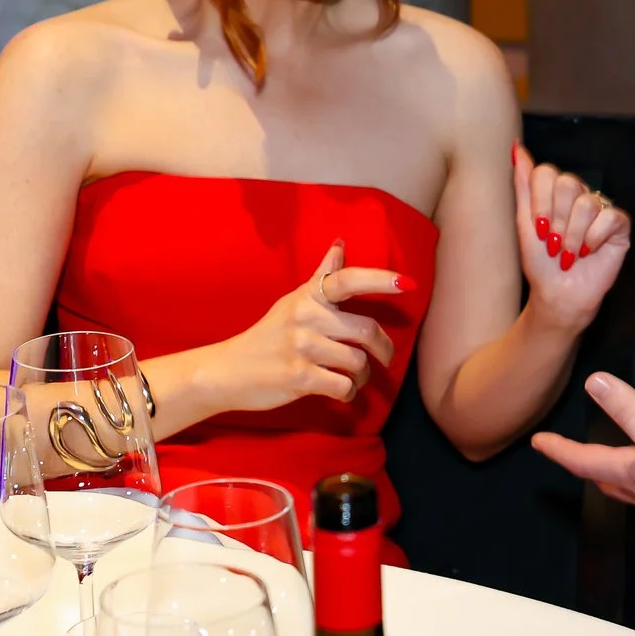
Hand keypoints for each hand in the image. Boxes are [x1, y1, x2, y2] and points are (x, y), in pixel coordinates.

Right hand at [211, 240, 406, 407]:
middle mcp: (306, 317)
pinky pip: (344, 386)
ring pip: (358, 362)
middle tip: (383, 357)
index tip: (408, 283)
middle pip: (366, 330)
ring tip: (353, 377)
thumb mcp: (293, 301)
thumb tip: (341, 243)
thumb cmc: (267, 336)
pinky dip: (348, 392)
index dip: (379, 280)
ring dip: (363, 375)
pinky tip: (340, 390)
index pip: (347, 280)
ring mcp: (302, 347)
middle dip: (383, 348)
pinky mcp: (299, 377)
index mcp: (308, 297)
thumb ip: (322, 276)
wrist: (226, 371)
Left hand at [515, 143, 632, 330]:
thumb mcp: (524, 223)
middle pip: (567, 183)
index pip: (546, 173)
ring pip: (587, 203)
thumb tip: (516, 147)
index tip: (538, 228)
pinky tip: (589, 251)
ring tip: (569, 254)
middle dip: (556, 220)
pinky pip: (609, 217)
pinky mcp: (619, 225)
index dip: (540, 201)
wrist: (558, 294)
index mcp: (555, 193)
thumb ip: (523, 184)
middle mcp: (579, 196)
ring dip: (572, 236)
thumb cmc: (541, 264)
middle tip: (553, 243)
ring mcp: (600, 209)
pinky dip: (594, 238)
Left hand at [529, 372, 634, 544]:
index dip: (560, 450)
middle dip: (590, 465)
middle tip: (575, 456)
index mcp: (632, 474)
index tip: (541, 442)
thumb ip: (629, 412)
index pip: (584, 461)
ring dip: (634, 464)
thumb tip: (596, 384)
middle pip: (609, 478)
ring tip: (631, 451)